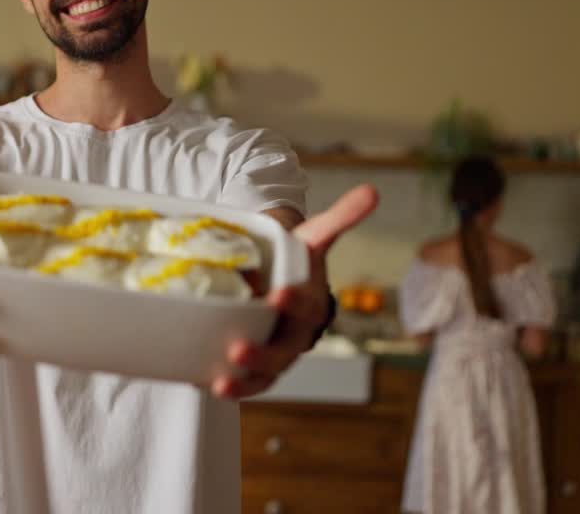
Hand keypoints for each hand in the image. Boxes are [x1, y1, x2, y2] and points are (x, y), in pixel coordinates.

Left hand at [213, 185, 378, 398]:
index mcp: (310, 305)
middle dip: (263, 352)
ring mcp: (275, 354)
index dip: (295, 302)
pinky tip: (206, 386)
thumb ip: (340, 217)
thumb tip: (373, 191)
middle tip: (237, 347)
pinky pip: (245, 382)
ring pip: (265, 374)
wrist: (280, 278)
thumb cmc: (295, 259)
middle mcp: (295, 335)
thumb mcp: (313, 236)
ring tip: (221, 381)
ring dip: (244, 380)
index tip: (279, 293)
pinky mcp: (254, 368)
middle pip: (284, 350)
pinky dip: (231, 388)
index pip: (308, 307)